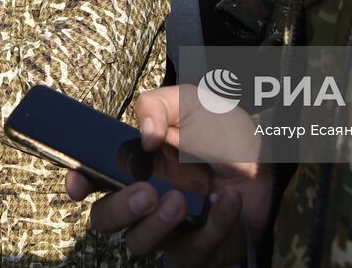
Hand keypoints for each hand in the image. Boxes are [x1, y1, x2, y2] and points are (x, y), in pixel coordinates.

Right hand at [65, 86, 272, 266]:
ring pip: (139, 244)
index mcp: (136, 163)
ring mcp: (169, 229)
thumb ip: (157, 105)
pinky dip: (213, 223)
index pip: (93, 177)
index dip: (79, 181)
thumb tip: (142, 137)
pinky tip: (229, 199)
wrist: (271, 162)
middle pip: (105, 219)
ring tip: (180, 201)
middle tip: (147, 193)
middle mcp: (145, 199)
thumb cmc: (224, 134)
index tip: (79, 184)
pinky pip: (194, 250)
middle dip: (120, 209)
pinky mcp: (197, 250)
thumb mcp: (192, 102)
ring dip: (157, 224)